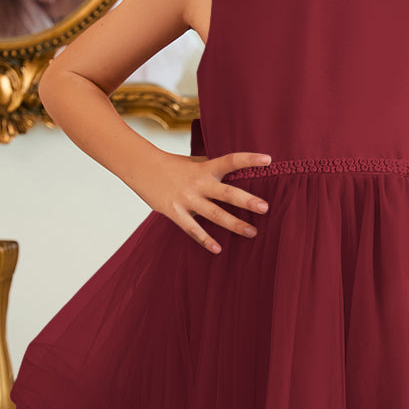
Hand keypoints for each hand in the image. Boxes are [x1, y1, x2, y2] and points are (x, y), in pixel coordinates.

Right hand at [140, 150, 272, 255]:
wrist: (140, 167)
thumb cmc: (170, 165)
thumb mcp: (193, 162)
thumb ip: (211, 167)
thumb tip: (233, 168)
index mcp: (204, 168)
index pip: (230, 161)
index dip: (249, 159)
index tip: (268, 160)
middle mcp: (198, 183)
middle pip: (226, 193)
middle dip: (246, 201)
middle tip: (265, 208)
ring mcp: (186, 199)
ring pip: (214, 214)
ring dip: (234, 224)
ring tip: (252, 232)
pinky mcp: (174, 212)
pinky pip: (192, 229)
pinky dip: (205, 239)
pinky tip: (218, 249)